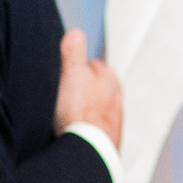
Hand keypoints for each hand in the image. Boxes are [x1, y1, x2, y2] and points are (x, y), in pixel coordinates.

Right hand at [55, 30, 121, 149]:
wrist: (89, 148)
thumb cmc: (80, 111)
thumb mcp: (71, 73)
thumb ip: (74, 52)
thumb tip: (76, 33)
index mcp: (109, 78)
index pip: (93, 64)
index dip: (77, 66)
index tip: (65, 71)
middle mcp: (116, 98)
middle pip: (98, 87)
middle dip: (85, 88)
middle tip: (66, 92)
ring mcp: (115, 120)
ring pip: (99, 108)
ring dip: (87, 108)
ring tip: (69, 113)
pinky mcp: (109, 139)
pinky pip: (97, 127)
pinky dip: (88, 126)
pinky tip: (76, 129)